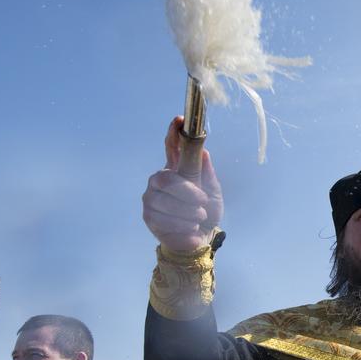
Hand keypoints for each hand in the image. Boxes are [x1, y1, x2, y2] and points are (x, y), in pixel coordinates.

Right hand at [141, 116, 223, 250]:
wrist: (200, 239)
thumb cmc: (207, 211)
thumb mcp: (212, 190)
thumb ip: (204, 172)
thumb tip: (203, 151)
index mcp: (177, 169)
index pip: (171, 145)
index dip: (174, 132)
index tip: (180, 120)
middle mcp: (160, 179)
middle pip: (167, 178)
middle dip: (187, 191)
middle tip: (203, 202)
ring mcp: (151, 197)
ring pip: (166, 200)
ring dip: (188, 211)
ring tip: (199, 217)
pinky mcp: (149, 215)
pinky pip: (165, 218)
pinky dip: (183, 225)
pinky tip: (191, 229)